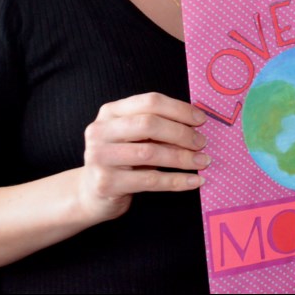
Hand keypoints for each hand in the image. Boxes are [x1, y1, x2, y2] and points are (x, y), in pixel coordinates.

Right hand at [79, 92, 210, 222]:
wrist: (91, 193)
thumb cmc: (122, 159)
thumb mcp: (134, 136)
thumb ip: (157, 125)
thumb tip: (197, 123)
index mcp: (111, 112)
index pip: (150, 101)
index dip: (179, 109)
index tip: (201, 120)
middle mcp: (101, 131)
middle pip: (149, 124)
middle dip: (181, 133)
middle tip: (202, 143)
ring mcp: (100, 157)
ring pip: (150, 153)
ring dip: (182, 157)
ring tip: (203, 161)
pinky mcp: (106, 183)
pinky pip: (150, 181)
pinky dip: (177, 181)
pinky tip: (195, 180)